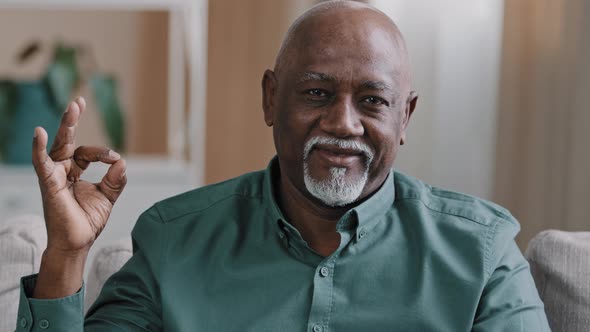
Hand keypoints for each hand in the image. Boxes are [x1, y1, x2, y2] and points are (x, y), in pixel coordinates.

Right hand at [32, 96, 126, 254]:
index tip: (115, 159)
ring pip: (59, 146)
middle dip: (73, 120)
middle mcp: (62, 170)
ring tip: (73, 107)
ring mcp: (54, 176)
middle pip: (67, 141)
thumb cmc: (87, 221)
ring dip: (66, 126)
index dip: (103, 153)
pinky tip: (40, 133)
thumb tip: (122, 161)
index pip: (88, 153)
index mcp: (74, 171)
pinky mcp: (49, 184)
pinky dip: (39, 148)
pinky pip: (41, 163)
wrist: (77, 243)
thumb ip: (116, 179)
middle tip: (79, 101)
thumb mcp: (107, 197)